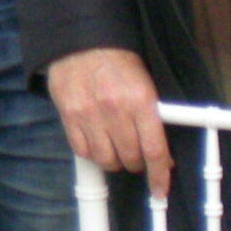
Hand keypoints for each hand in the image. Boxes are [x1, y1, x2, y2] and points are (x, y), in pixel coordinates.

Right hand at [46, 47, 172, 197]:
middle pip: (130, 158)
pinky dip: (91, 152)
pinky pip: (82, 151)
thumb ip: (152, 118)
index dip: (159, 175)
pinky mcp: (69, 115)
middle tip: (135, 153)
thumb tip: (161, 156)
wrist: (81, 40)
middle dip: (136, 161)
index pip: (154, 150)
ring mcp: (89, 114)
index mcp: (140, 100)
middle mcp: (115, 110)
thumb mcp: (144, 84)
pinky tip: (95, 140)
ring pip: (105, 159)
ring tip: (114, 146)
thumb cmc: (117, 62)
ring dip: (113, 159)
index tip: (160, 189)